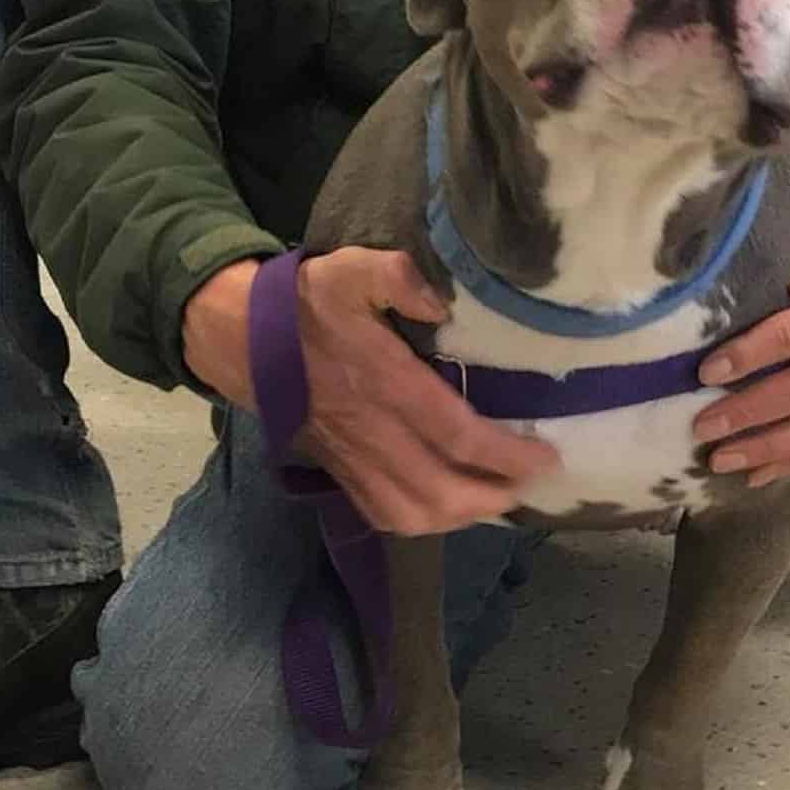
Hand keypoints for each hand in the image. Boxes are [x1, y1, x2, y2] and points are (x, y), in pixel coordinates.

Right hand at [183, 247, 559, 535]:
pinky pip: (382, 514)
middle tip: (530, 483)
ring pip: (411, 512)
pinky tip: (448, 507)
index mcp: (382, 383)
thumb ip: (394, 276)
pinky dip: (421, 521)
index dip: (504, 454)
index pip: (454, 433)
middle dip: (492, 496)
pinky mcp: (339, 470)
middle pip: (439, 491)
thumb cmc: (307, 302)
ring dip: (460, 516)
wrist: (243, 338)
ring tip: (497, 499)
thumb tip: (440, 299)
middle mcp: (370, 431)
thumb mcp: (348, 269)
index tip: (546, 457)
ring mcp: (352, 458)